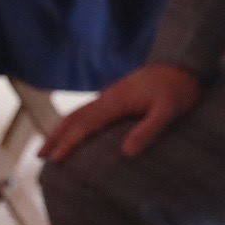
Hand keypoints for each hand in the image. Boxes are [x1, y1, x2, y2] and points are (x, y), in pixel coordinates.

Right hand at [42, 63, 202, 165]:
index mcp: (115, 101)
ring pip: (79, 113)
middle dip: (55, 136)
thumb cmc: (179, 89)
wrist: (184, 64)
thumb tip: (125, 153)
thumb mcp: (168, 111)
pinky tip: (79, 132)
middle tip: (39, 156)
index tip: (54, 160)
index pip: (84, 124)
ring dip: (62, 129)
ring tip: (51, 147)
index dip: (68, 142)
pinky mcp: (117, 97)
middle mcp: (107, 97)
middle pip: (73, 117)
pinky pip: (88, 112)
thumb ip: (148, 130)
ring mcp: (111, 96)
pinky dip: (75, 124)